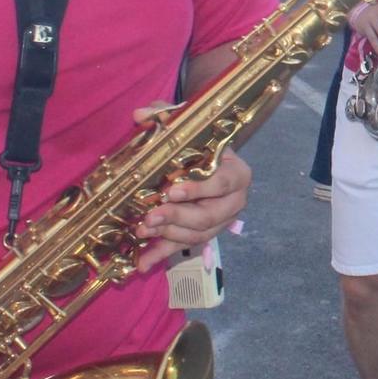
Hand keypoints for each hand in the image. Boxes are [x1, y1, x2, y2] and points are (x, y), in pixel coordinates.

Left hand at [129, 108, 251, 272]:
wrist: (207, 157)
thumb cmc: (198, 140)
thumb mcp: (185, 124)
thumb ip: (164, 116)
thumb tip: (140, 115)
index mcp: (237, 172)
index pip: (222, 183)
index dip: (198, 189)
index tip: (171, 191)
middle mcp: (234, 201)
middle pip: (209, 216)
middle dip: (177, 218)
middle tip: (149, 217)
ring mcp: (221, 221)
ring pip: (197, 235)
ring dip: (168, 236)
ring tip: (142, 231)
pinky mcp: (203, 234)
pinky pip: (183, 247)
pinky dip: (162, 255)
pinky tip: (142, 263)